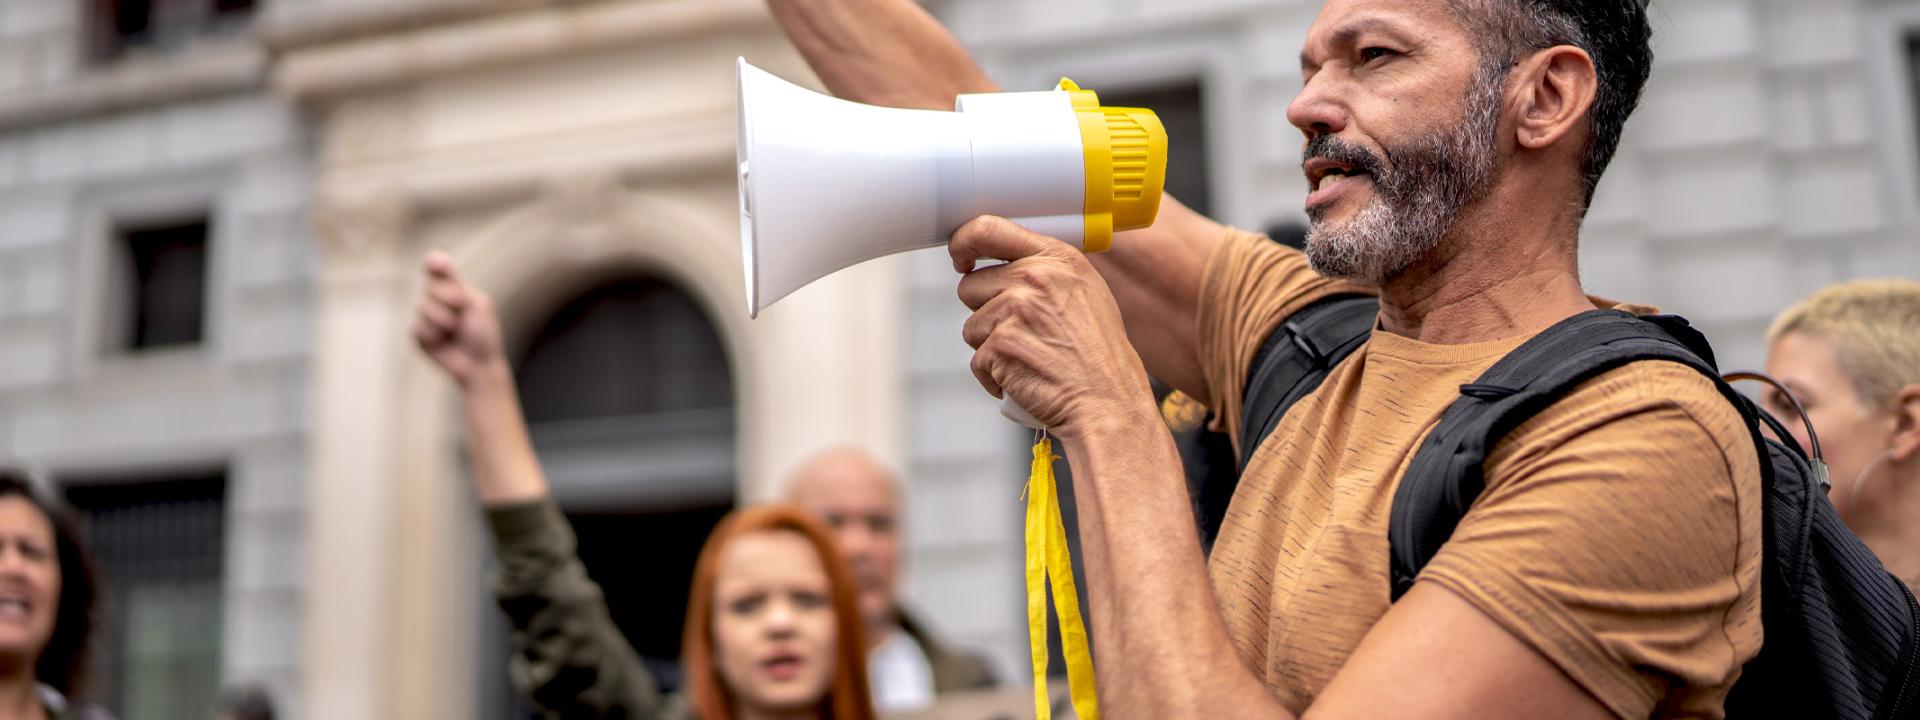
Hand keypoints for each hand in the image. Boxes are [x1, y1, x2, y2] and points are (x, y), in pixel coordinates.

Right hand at [412, 251, 506, 387]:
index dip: (434, 263)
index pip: (436, 267)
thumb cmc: (483, 333)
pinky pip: (419, 328)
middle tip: (463, 311)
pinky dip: (434, 335)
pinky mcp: (419, 333)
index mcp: (453, 286)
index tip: (439, 264)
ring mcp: (426, 315)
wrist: (479, 364)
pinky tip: (444, 341)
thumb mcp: (479, 307)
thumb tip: (441, 288)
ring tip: (456, 330)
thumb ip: (459, 290)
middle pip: (431, 286)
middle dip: (449, 299)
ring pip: (424, 307)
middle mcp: (436, 297)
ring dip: (444, 319)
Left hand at [951, 216, 1158, 438]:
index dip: (963, 242)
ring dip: (990, 348)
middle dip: (984, 311)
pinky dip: (994, 377)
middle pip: (970, 285)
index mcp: (1056, 258)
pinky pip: (977, 361)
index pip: (988, 229)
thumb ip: (1046, 271)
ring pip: (971, 326)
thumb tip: (1004, 264)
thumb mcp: (1085, 294)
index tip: (960, 257)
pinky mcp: (1001, 345)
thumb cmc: (1099, 355)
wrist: (1108, 402)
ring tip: (1029, 358)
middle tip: (1018, 333)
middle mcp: (1035, 278)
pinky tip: (1024, 380)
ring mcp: (1016, 310)